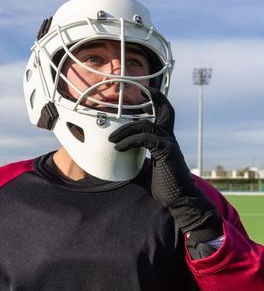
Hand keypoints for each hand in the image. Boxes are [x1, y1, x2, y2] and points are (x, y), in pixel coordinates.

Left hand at [109, 92, 221, 236]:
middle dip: (154, 97)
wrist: (180, 201)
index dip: (156, 101)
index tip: (143, 93)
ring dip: (126, 130)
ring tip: (112, 139)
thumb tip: (116, 167)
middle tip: (138, 90)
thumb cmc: (165, 188)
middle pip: (165, 110)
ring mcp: (169, 143)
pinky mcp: (166, 151)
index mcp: (165, 141)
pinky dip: (129, 141)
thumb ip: (134, 165)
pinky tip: (118, 148)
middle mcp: (169, 138)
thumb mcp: (144, 174)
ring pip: (146, 125)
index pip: (162, 115)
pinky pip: (145, 139)